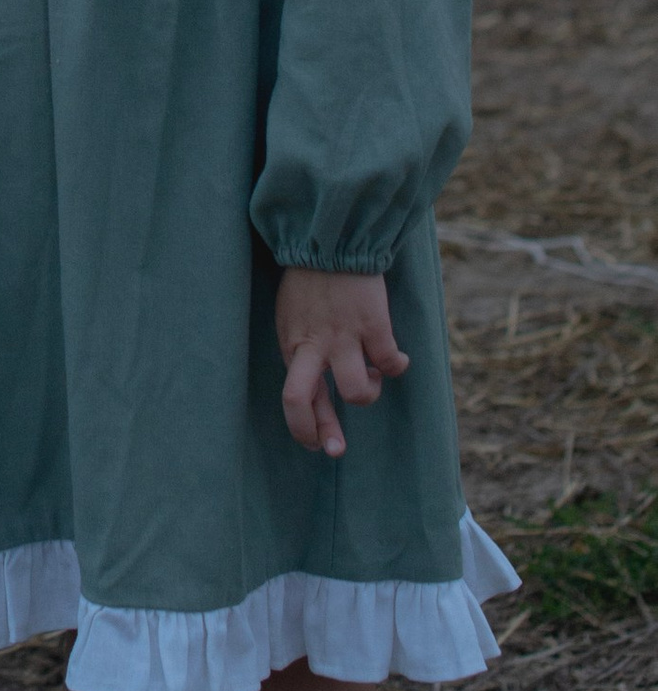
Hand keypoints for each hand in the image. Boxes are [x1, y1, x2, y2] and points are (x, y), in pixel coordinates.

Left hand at [275, 267, 408, 455]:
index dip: (303, 428)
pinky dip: (397, 366)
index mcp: (293, 344)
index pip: (292, 396)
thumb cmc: (310, 283)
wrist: (331, 240)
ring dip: (369, 392)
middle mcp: (313, 344)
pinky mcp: (373, 325)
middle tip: (337, 450)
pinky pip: (391, 364)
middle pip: (301, 398)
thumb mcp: (293, 320)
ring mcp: (343, 336)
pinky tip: (398, 358)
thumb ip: (304, 354)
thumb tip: (320, 393)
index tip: (319, 445)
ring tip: (372, 374)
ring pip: (357, 391)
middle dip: (321, 430)